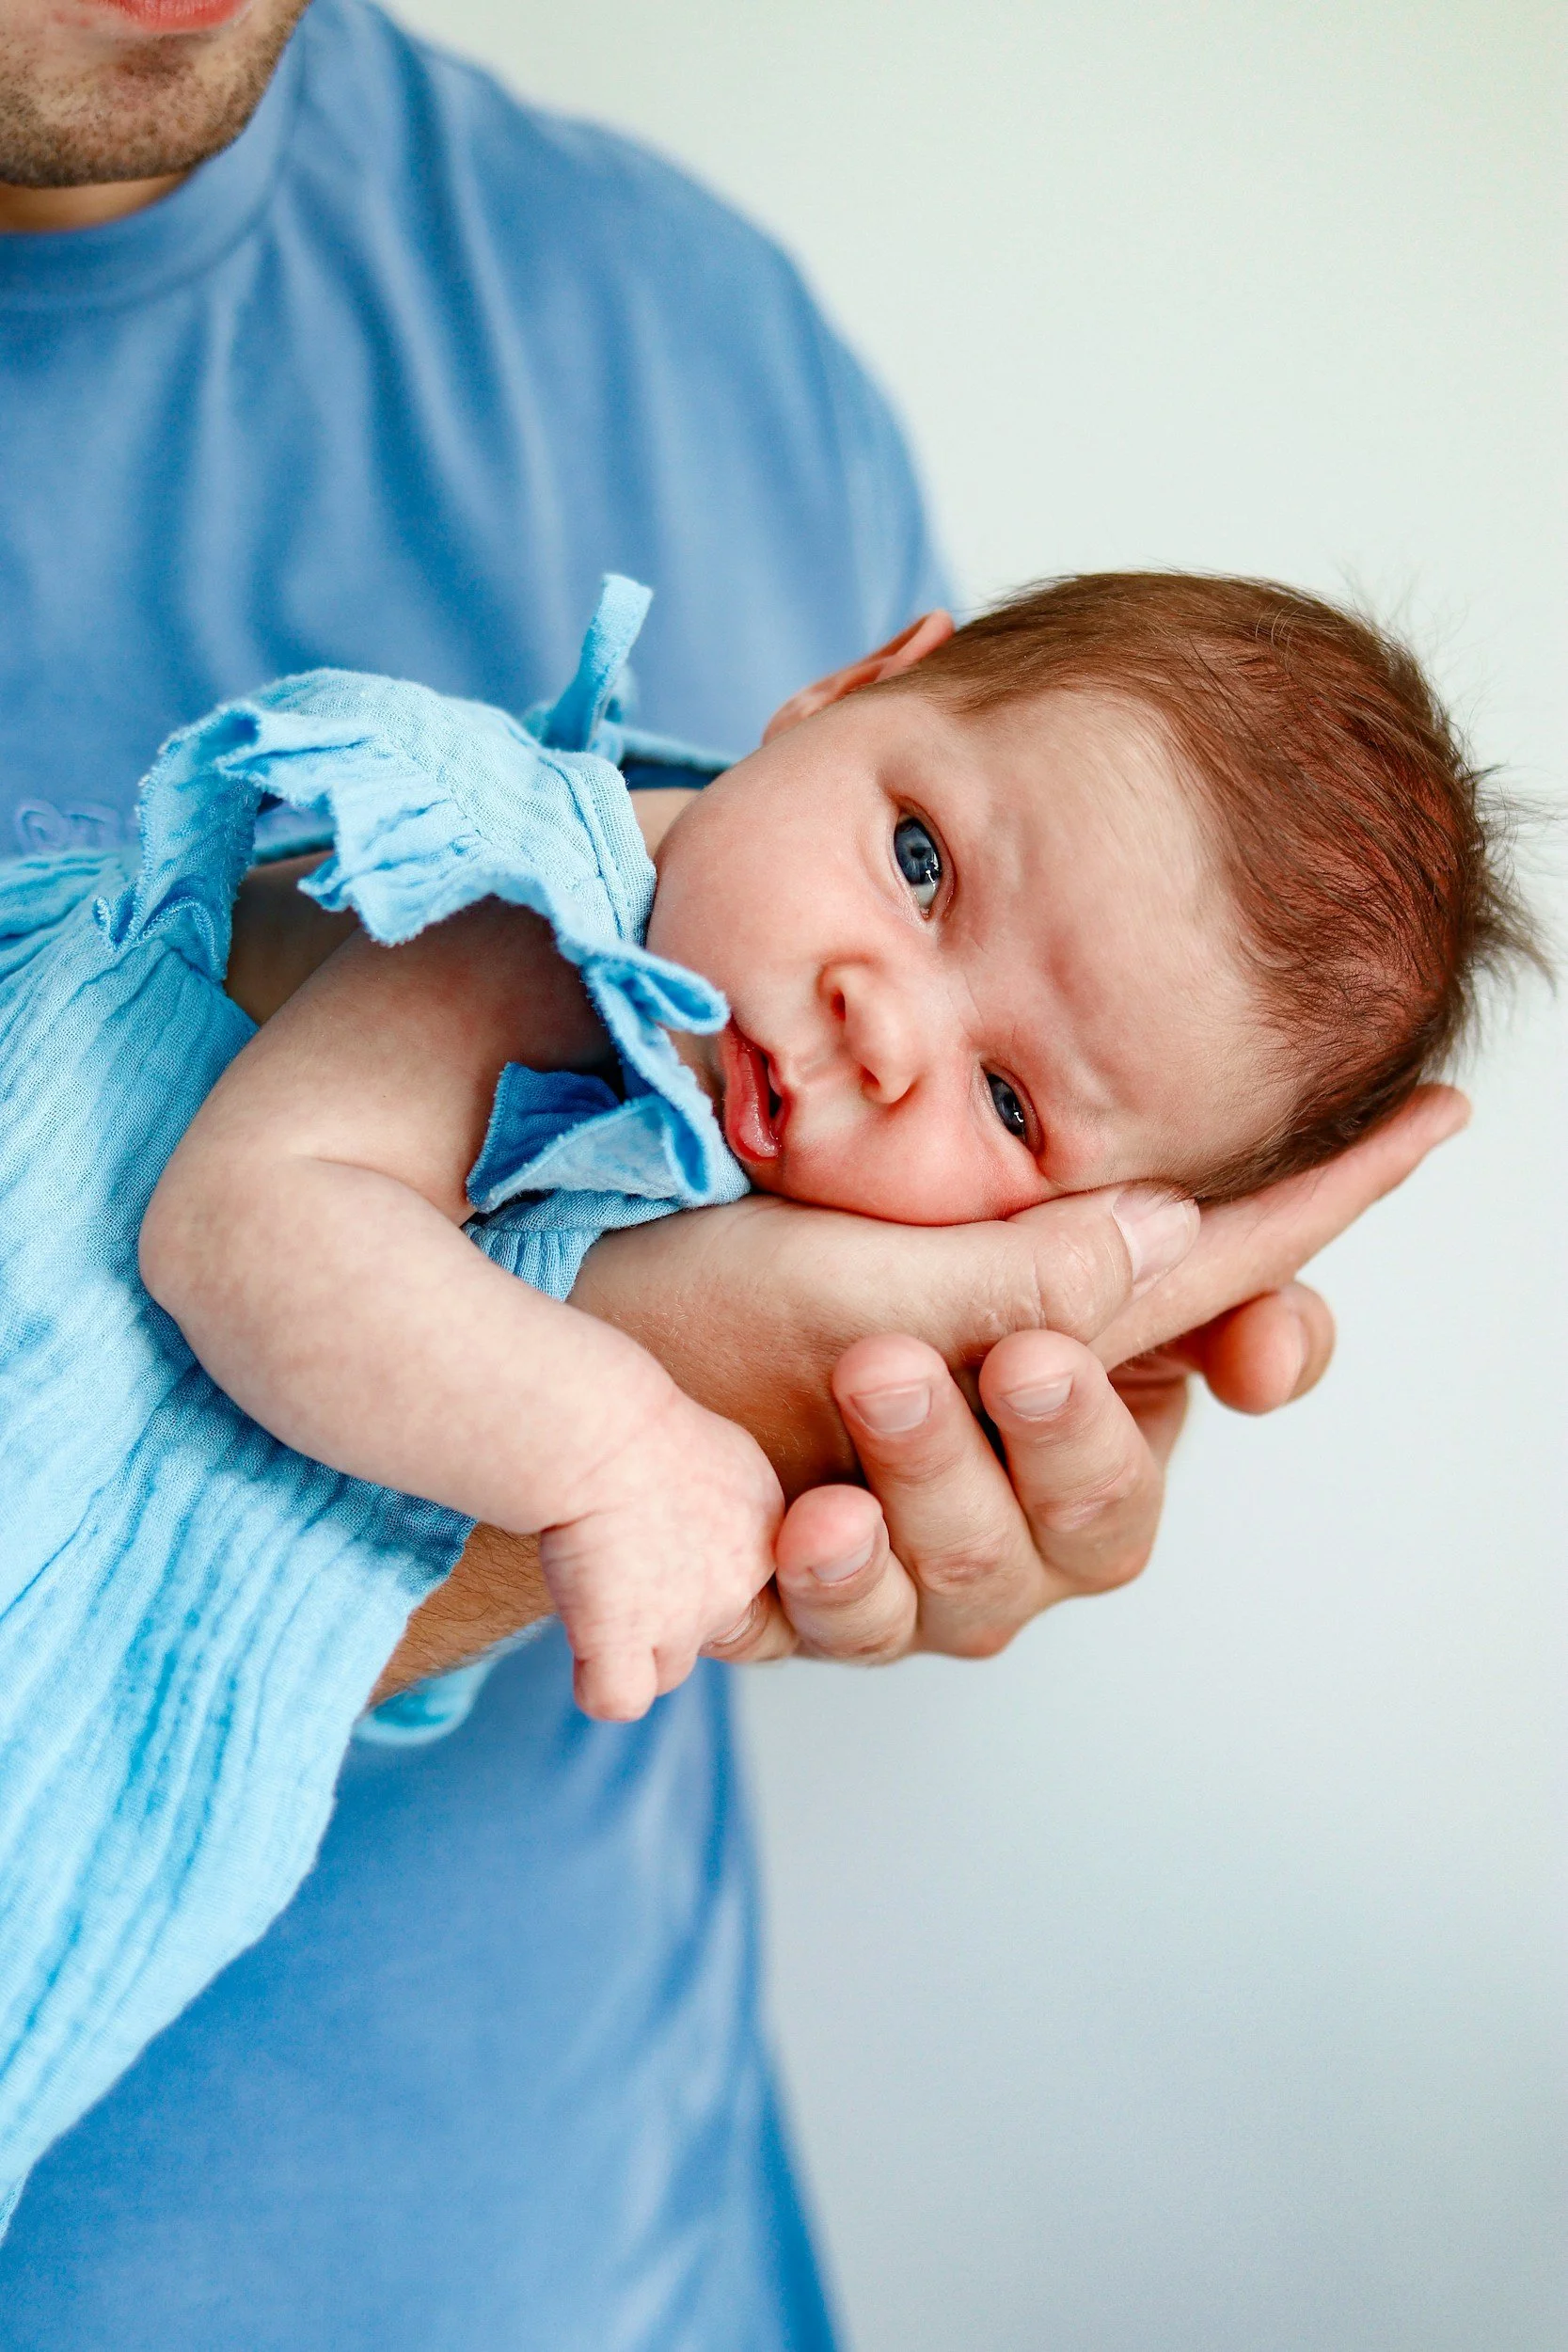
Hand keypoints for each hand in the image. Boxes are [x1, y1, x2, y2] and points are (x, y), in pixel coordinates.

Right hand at [537, 1383, 783, 1720]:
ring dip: (634, 1643)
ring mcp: (690, 1616)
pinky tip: (581, 1645)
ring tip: (593, 1587)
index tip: (650, 1526)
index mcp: (762, 1518)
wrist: (594, 1427)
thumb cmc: (621, 1410)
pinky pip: (619, 1697)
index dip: (691, 1561)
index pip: (742, 1575)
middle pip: (714, 1625)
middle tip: (618, 1553)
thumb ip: (702, 1484)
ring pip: (670, 1666)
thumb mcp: (690, 1434)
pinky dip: (597, 1681)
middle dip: (667, 1604)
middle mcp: (741, 1574)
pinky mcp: (628, 1639)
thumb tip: (665, 1507)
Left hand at [695, 1085, 1464, 1664]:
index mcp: (1077, 1377)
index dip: (1265, 1352)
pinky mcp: (814, 1612)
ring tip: (873, 1386)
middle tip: (1020, 1359)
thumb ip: (1036, 1266)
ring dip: (937, 1497)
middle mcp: (1022, 1490)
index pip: (1219, 1365)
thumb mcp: (883, 1253)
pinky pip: (847, 1629)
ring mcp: (924, 1568)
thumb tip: (1187, 1229)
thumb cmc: (735, 1271)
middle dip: (1063, 1445)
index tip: (1260, 1347)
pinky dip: (829, 1587)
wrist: (567, 1322)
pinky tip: (797, 1535)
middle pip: (1105, 1518)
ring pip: (983, 1582)